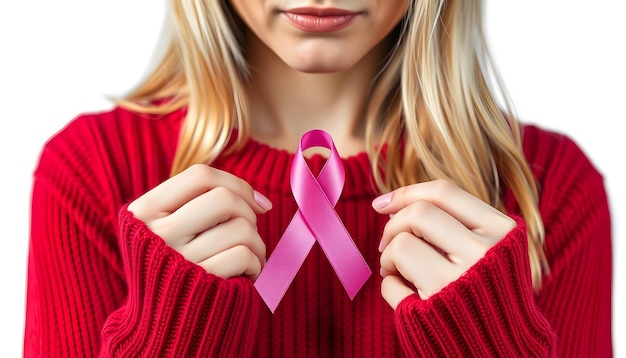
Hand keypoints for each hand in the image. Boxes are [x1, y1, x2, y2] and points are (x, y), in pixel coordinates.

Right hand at [128, 164, 272, 279]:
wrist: (159, 326)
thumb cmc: (176, 269)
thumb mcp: (168, 229)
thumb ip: (202, 204)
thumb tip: (262, 201)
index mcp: (144, 211)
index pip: (200, 175)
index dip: (236, 183)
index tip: (255, 202)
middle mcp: (156, 233)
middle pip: (224, 198)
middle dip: (248, 213)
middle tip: (247, 233)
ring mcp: (178, 259)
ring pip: (241, 227)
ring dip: (257, 243)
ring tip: (247, 258)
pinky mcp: (201, 283)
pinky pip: (245, 255)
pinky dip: (256, 264)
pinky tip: (246, 275)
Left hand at [373, 179, 515, 308]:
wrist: (508, 350)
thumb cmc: (490, 293)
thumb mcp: (491, 248)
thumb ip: (456, 223)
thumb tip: (393, 203)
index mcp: (500, 230)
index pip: (443, 192)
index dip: (406, 193)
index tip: (383, 203)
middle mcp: (483, 252)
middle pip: (419, 213)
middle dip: (393, 225)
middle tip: (388, 243)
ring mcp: (459, 280)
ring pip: (402, 244)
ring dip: (387, 254)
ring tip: (393, 267)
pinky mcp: (435, 307)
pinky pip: (392, 283)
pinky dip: (388, 283)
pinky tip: (403, 291)